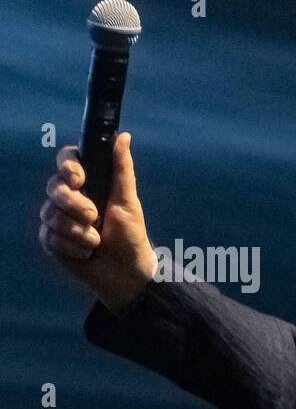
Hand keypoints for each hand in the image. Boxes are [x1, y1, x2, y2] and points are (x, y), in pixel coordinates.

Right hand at [39, 132, 157, 314]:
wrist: (127, 273)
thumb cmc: (131, 235)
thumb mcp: (128, 201)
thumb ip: (122, 169)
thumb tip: (123, 136)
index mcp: (88, 183)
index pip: (67, 161)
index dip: (68, 167)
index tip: (79, 179)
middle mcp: (69, 197)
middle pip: (54, 187)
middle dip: (74, 204)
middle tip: (94, 217)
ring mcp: (57, 218)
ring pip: (50, 214)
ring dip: (78, 231)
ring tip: (97, 240)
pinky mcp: (51, 239)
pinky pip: (50, 236)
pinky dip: (73, 246)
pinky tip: (87, 252)